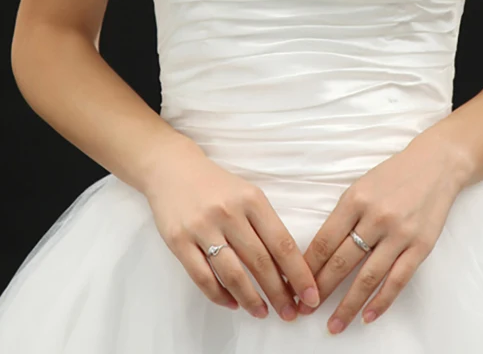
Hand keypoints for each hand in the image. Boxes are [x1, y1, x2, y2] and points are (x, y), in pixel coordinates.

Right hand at [141, 135, 320, 321]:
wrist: (172, 169)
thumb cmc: (217, 186)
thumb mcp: (247, 194)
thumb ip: (265, 224)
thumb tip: (287, 266)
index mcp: (252, 199)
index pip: (281, 242)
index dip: (298, 273)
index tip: (310, 295)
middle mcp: (229, 213)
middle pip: (260, 261)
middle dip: (279, 293)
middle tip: (290, 313)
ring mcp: (202, 227)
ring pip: (232, 274)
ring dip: (251, 299)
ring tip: (263, 312)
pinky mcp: (178, 241)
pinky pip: (202, 277)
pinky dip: (220, 295)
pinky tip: (232, 302)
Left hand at [296, 125, 464, 333]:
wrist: (436, 164)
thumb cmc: (394, 175)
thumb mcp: (361, 186)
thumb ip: (343, 216)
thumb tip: (320, 252)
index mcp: (355, 199)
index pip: (323, 241)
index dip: (307, 268)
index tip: (295, 286)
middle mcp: (376, 217)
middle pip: (341, 262)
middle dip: (320, 290)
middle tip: (305, 310)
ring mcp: (400, 233)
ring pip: (367, 277)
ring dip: (348, 305)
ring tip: (334, 325)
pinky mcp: (421, 246)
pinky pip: (397, 280)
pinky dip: (381, 302)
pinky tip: (367, 316)